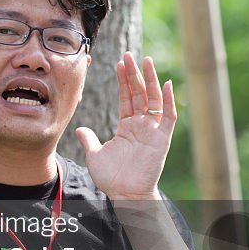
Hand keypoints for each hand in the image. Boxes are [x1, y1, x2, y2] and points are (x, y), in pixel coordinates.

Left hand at [76, 51, 176, 199]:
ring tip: (146, 60)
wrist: (125, 195)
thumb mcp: (94, 155)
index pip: (126, 97)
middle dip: (135, 74)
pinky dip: (169, 101)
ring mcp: (152, 131)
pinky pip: (168, 117)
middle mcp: (141, 125)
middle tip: (130, 54)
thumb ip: (89, 140)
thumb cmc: (111, 178)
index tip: (120, 63)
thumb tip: (79, 128)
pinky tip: (167, 84)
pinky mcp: (162, 139)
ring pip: (154, 100)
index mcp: (126, 126)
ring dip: (151, 80)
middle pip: (139, 93)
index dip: (123, 80)